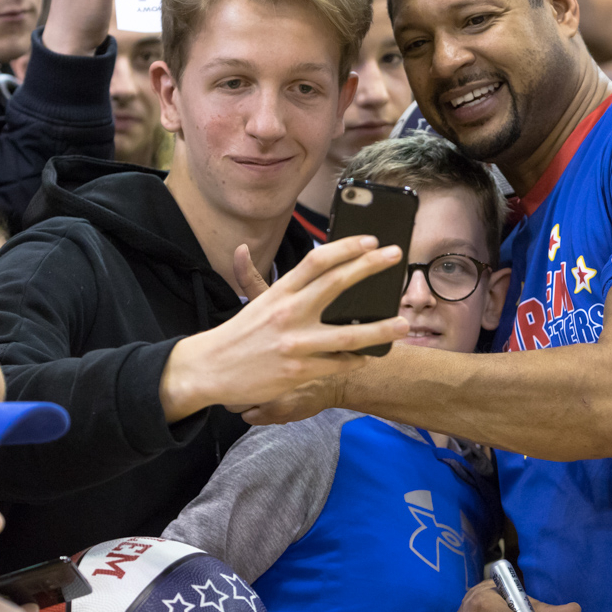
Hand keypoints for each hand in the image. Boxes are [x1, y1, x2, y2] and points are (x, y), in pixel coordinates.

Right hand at [158, 236, 407, 420]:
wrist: (209, 370)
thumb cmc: (238, 336)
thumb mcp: (255, 302)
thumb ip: (269, 281)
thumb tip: (259, 252)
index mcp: (279, 293)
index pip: (317, 261)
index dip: (347, 247)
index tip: (370, 241)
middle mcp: (289, 314)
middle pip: (338, 283)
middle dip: (371, 267)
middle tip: (395, 257)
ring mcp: (296, 344)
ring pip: (349, 333)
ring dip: (381, 328)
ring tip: (402, 323)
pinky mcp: (299, 371)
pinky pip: (338, 364)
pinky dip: (356, 359)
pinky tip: (368, 355)